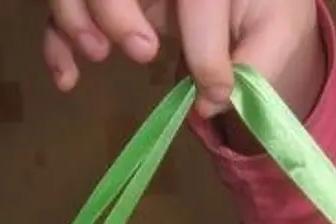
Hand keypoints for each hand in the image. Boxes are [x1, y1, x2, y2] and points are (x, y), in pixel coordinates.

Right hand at [44, 0, 323, 119]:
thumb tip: (212, 101)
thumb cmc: (261, 10)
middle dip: (114, 11)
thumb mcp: (277, 30)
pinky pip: (62, 9)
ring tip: (98, 56)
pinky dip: (58, 44)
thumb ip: (259, 61)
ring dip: (74, 19)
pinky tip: (68, 79)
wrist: (246, 0)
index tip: (212, 92)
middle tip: (144, 52)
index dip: (203, 50)